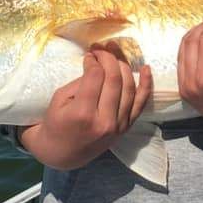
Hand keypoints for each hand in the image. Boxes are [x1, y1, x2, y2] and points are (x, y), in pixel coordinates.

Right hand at [19, 43, 152, 169]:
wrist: (63, 152)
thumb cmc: (56, 123)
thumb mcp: (59, 99)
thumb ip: (80, 81)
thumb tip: (97, 62)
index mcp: (83, 113)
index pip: (96, 76)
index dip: (94, 60)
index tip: (89, 55)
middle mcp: (104, 121)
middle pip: (114, 79)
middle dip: (109, 59)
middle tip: (102, 50)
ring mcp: (118, 126)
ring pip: (129, 87)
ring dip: (124, 66)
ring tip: (115, 55)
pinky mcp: (126, 127)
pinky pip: (140, 103)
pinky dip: (145, 85)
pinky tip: (145, 69)